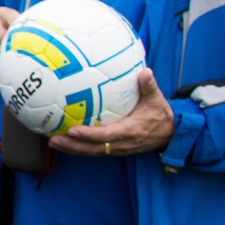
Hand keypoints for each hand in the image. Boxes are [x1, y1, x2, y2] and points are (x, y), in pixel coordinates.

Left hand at [50, 67, 175, 156]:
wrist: (171, 133)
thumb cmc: (161, 114)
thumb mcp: (157, 100)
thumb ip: (149, 86)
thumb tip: (145, 72)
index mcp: (131, 131)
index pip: (106, 136)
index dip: (89, 135)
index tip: (73, 131)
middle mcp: (122, 143)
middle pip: (93, 148)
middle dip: (73, 146)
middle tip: (53, 140)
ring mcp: (118, 149)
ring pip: (92, 152)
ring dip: (72, 149)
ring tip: (53, 142)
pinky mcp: (115, 149)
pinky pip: (95, 150)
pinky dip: (79, 148)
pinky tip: (65, 142)